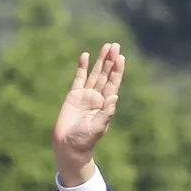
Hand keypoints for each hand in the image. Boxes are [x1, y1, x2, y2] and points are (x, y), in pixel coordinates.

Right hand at [52, 42, 125, 185]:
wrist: (69, 145)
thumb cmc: (85, 140)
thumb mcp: (98, 127)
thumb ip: (106, 112)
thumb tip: (115, 96)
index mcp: (106, 105)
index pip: (114, 84)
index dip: (117, 70)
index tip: (120, 57)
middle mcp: (98, 98)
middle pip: (106, 75)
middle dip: (111, 61)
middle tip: (115, 45)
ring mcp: (86, 96)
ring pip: (95, 74)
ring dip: (100, 61)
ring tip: (106, 46)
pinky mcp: (73, 96)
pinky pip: (79, 78)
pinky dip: (82, 67)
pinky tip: (85, 56)